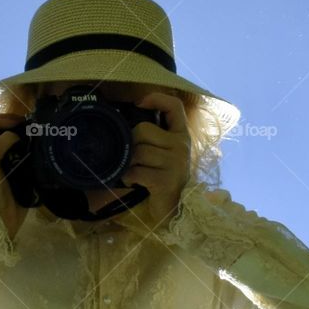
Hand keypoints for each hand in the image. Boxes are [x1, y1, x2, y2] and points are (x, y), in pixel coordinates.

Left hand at [0, 114, 28, 241]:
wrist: (3, 220)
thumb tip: (14, 135)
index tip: (11, 124)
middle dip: (8, 124)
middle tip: (25, 125)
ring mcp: (5, 163)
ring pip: (9, 140)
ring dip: (20, 134)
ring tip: (34, 133)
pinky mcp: (19, 171)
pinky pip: (22, 153)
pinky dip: (29, 147)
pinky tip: (39, 147)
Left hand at [121, 92, 191, 230]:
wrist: (174, 210)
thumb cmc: (164, 178)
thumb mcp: (164, 153)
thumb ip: (153, 137)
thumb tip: (126, 119)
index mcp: (182, 136)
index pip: (174, 106)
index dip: (156, 99)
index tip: (139, 103)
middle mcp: (182, 146)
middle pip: (143, 130)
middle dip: (131, 143)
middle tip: (133, 158)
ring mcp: (176, 163)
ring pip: (138, 151)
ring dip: (129, 163)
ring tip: (133, 171)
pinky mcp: (166, 181)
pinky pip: (136, 171)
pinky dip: (129, 177)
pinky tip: (133, 182)